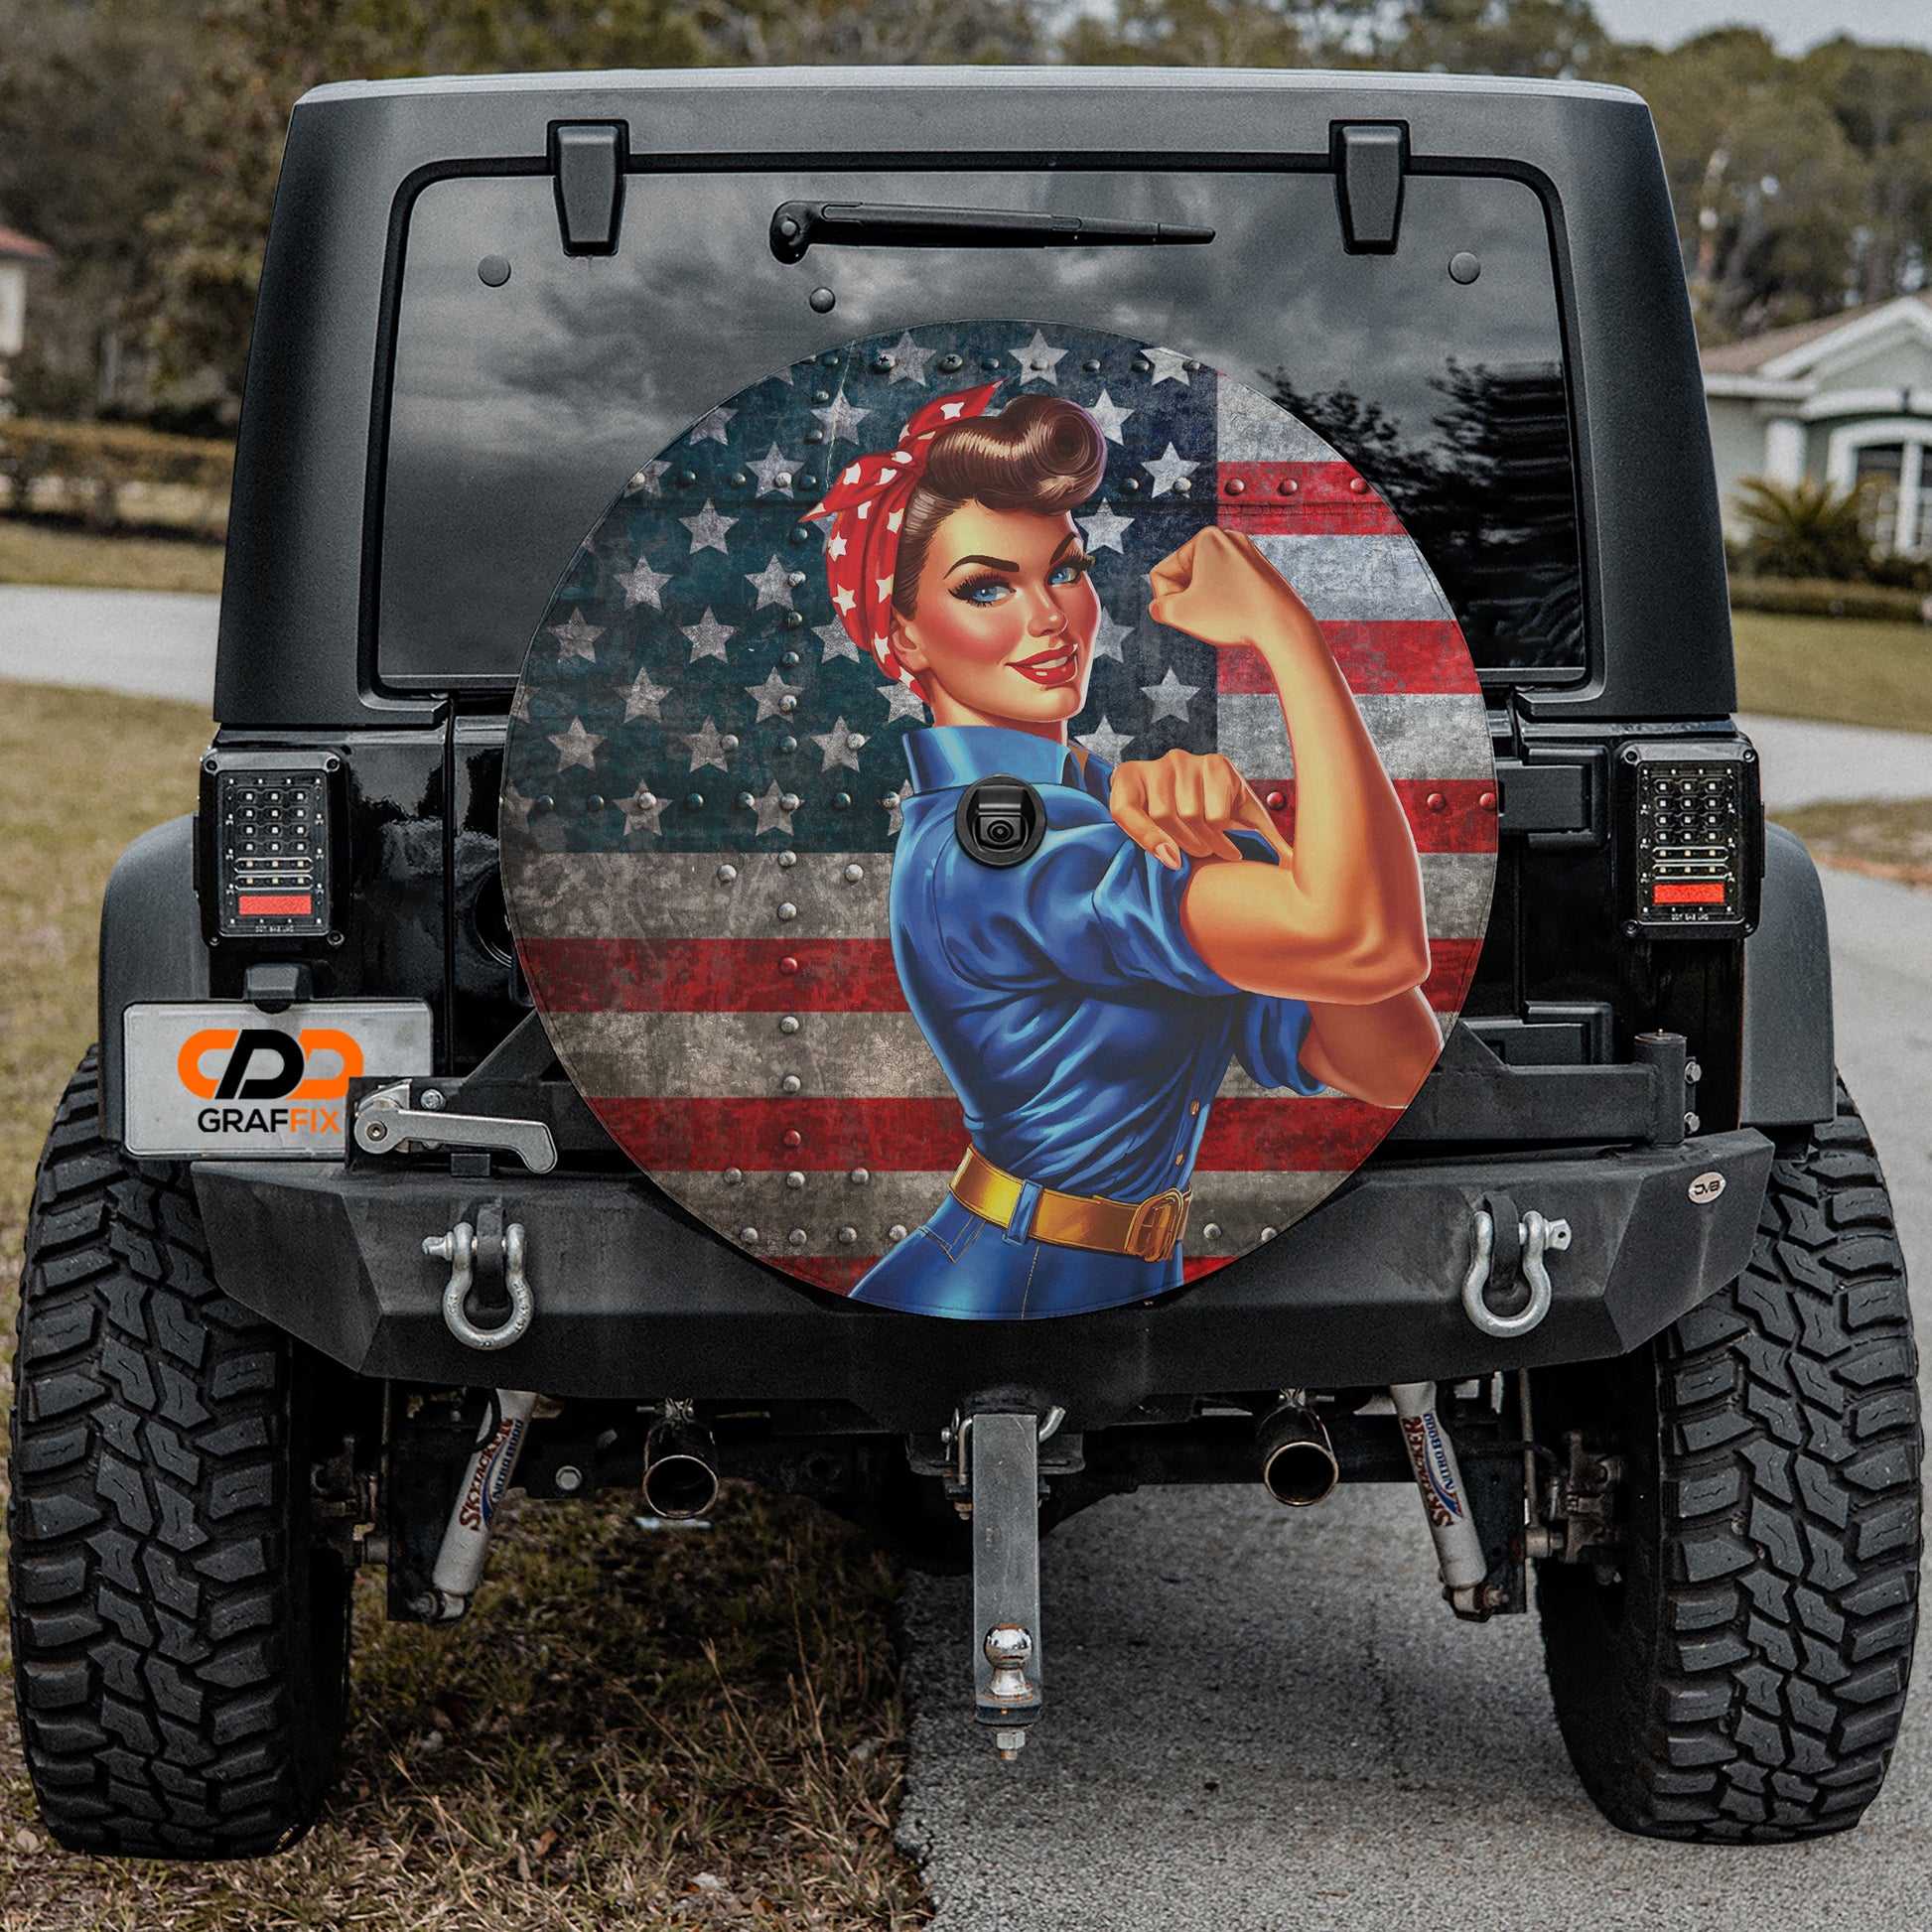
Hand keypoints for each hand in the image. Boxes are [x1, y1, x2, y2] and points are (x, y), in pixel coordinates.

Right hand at [1110, 749, 1286, 871]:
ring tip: (1185, 854)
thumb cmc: (1215, 811)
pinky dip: (1144, 836)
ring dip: (1174, 842)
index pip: (1217, 815)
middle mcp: (1184, 759)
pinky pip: (1127, 812)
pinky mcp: (1128, 778)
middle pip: (1189, 815)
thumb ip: (1266, 834)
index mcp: (1218, 765)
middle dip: (1199, 844)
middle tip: (1207, 855)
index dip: (1223, 843)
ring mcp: (1155, 767)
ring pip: (1162, 816)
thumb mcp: (1244, 815)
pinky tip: (1162, 854)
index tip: (1231, 856)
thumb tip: (1294, 860)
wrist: (1172, 792)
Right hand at [1148, 527, 1310, 650]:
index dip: (1166, 600)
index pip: (1163, 572)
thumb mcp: (1180, 614)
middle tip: (1209, 616)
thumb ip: (1159, 608)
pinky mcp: (1259, 569)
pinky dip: (1226, 603)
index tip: (1188, 612)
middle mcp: (1227, 537)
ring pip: (1207, 583)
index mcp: (1205, 537)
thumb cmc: (1232, 616)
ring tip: (1225, 616)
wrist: (1284, 627)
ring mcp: (1247, 552)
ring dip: (1206, 603)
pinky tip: (1239, 615)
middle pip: (1185, 576)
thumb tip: (1160, 606)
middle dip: (1189, 599)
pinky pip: (1228, 587)